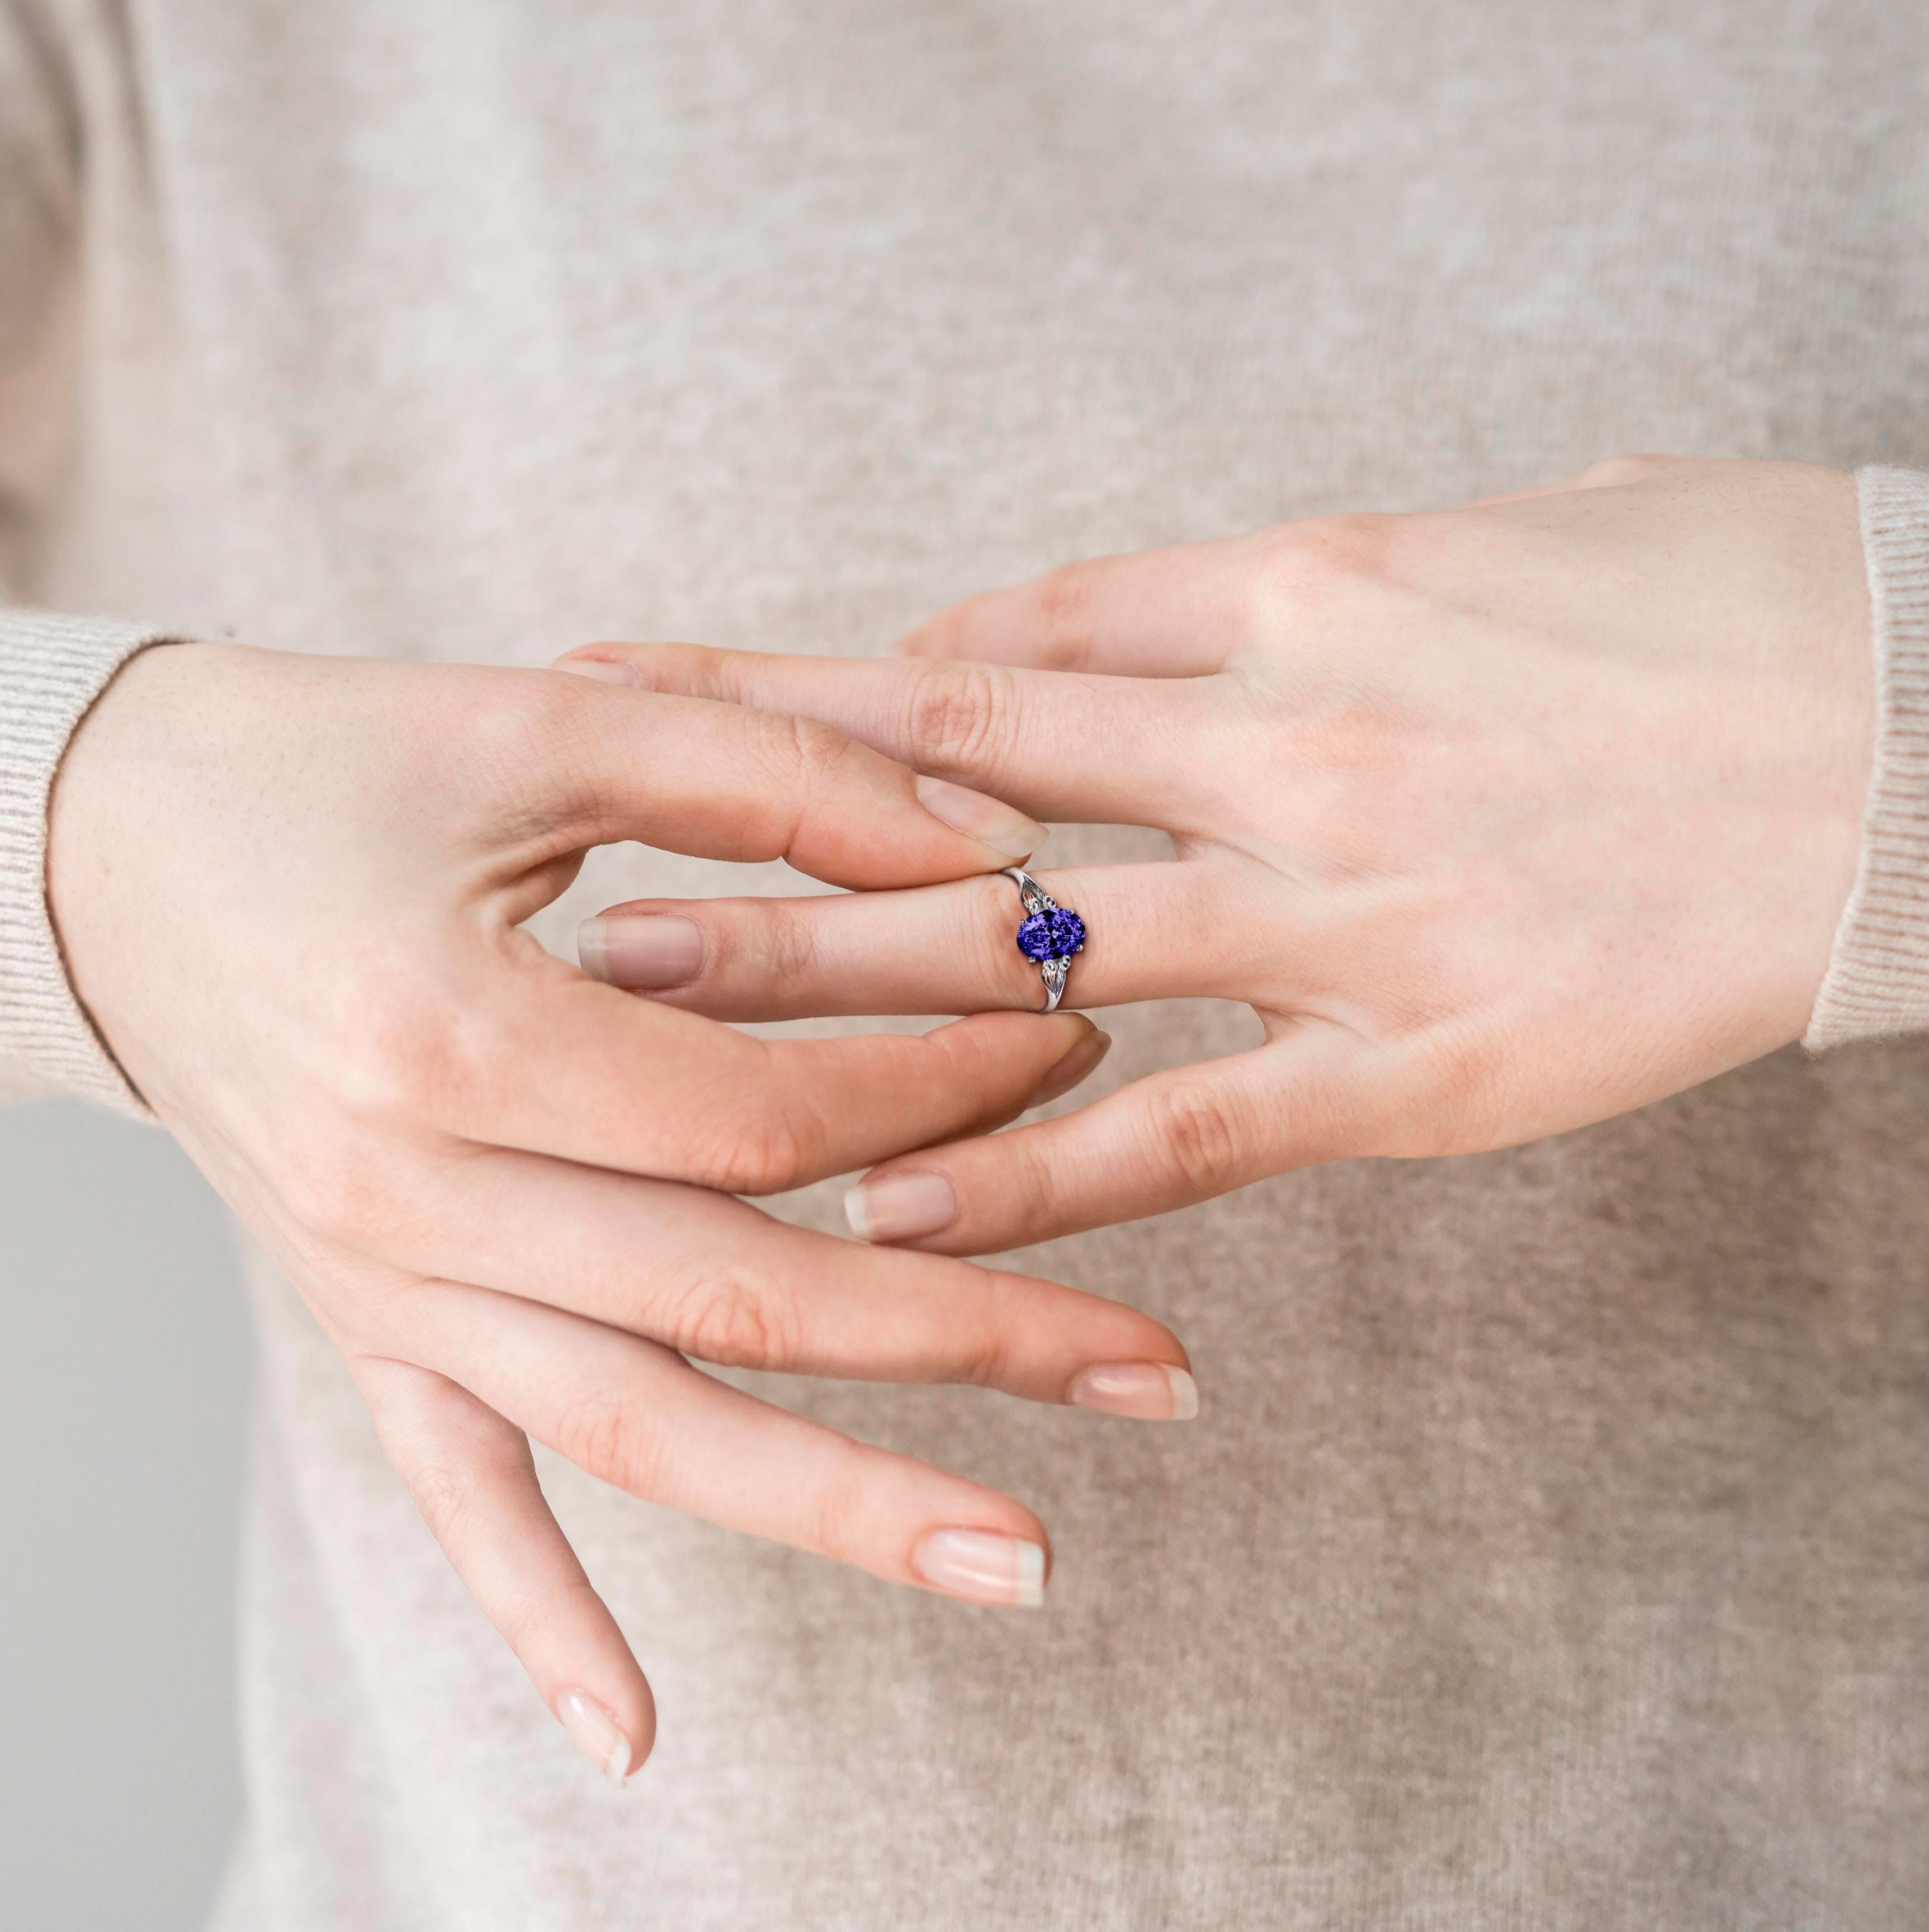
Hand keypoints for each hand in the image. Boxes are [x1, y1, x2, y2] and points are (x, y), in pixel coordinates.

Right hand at [48, 644, 1193, 1777]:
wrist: (99, 851)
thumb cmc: (325, 767)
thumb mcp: (544, 727)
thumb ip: (773, 773)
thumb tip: (993, 846)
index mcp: (450, 1039)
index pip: (762, 1115)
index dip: (940, 1085)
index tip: (1071, 1034)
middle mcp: (412, 1197)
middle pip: (742, 1300)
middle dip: (970, 1332)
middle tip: (1162, 1374)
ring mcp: (384, 1287)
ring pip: (640, 1431)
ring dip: (841, 1506)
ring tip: (1027, 1563)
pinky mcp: (362, 1325)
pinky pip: (454, 1494)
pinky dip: (537, 1615)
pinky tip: (636, 1732)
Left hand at [561, 456, 1872, 1256]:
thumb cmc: (1729, 602)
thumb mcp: (1495, 529)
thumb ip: (1304, 576)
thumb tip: (1166, 606)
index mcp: (1301, 593)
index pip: (1006, 641)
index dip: (842, 685)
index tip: (713, 711)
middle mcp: (1283, 744)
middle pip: (952, 780)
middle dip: (753, 816)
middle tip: (580, 850)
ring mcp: (1339, 912)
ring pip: (1021, 955)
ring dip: (822, 984)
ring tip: (652, 1006)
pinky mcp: (1417, 1066)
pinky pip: (1180, 1130)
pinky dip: (1022, 1173)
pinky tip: (880, 1210)